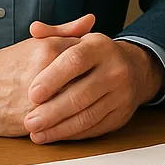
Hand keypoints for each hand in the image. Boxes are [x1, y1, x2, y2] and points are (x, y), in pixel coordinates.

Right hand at [0, 14, 94, 135]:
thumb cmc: (9, 64)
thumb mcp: (37, 42)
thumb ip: (66, 31)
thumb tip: (91, 19)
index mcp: (49, 49)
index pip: (88, 57)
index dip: (95, 64)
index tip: (96, 69)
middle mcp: (46, 73)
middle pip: (87, 82)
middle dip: (93, 87)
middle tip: (97, 89)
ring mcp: (39, 99)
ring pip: (77, 105)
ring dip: (84, 107)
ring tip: (86, 104)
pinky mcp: (33, 121)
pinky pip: (62, 125)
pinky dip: (71, 124)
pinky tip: (74, 119)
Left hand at [23, 27, 164, 143]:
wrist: (135, 69)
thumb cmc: (96, 55)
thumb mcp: (79, 39)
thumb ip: (54, 35)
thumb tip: (34, 29)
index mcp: (101, 47)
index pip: (75, 61)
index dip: (52, 78)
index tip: (32, 94)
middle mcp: (115, 70)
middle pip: (81, 94)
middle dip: (52, 111)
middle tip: (29, 121)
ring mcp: (121, 95)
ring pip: (87, 116)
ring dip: (59, 128)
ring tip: (37, 133)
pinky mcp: (121, 115)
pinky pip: (94, 128)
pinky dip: (72, 134)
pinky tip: (54, 135)